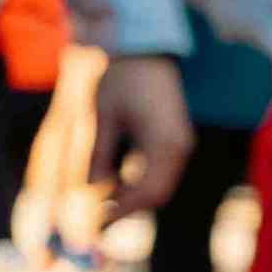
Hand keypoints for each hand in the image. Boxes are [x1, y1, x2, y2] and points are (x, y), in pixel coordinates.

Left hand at [89, 54, 192, 220]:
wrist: (146, 49)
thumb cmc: (122, 78)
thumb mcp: (104, 117)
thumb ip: (99, 154)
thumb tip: (90, 190)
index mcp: (165, 143)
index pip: (148, 192)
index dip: (123, 211)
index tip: (97, 222)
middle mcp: (180, 147)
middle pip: (158, 194)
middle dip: (129, 208)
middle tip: (98, 218)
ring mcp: (181, 143)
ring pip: (160, 185)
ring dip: (134, 197)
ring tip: (102, 202)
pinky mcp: (176, 139)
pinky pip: (161, 172)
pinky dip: (140, 182)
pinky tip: (115, 183)